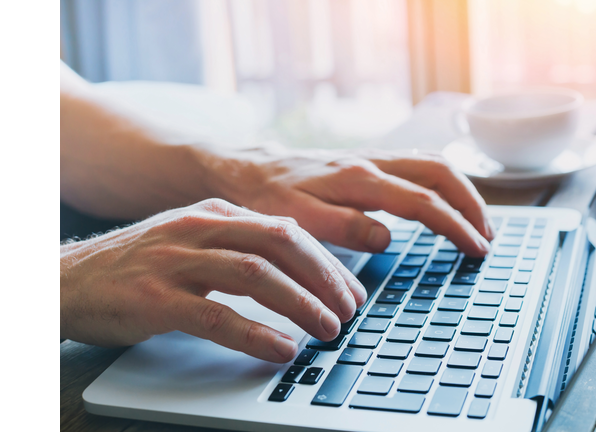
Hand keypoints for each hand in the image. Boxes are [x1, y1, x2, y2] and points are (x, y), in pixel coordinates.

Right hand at [60, 199, 366, 361]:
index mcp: (217, 213)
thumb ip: (242, 248)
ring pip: (256, 275)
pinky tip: (281, 348)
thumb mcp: (196, 242)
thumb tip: (300, 271)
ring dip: (301, 304)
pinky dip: (255, 333)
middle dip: (325, 279)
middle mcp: (200, 227)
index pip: (288, 230)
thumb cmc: (139, 266)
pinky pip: (216, 315)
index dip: (328, 263)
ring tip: (328, 330)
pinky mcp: (154, 297)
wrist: (67, 280)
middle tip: (349, 312)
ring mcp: (176, 259)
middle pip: (281, 244)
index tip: (351, 292)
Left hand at [207, 146, 494, 255]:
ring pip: (434, 163)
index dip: (456, 225)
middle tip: (487, 237)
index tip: (477, 248)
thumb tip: (388, 237)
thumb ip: (344, 228)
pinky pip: (419, 164)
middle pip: (441, 172)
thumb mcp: (297, 221)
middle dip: (472, 204)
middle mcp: (372, 162)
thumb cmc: (269, 198)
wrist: (248, 170)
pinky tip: (447, 201)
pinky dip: (444, 183)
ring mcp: (373, 158)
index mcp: (359, 179)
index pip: (423, 201)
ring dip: (462, 190)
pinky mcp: (369, 162)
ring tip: (478, 222)